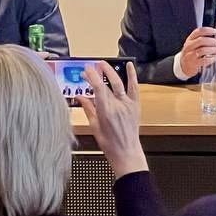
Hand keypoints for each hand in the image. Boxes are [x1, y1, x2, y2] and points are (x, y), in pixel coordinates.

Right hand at [81, 61, 147, 177]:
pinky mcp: (136, 104)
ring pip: (119, 83)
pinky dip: (132, 75)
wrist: (126, 151)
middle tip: (91, 66)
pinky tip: (129, 65)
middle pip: (107, 85)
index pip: (97, 89)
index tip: (86, 70)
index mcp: (105, 112)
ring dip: (111, 72)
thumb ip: (88, 109)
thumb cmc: (109, 143)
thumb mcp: (94, 126)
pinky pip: (134, 87)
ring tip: (104, 64)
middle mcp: (117, 106)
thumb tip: (79, 97)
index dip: (92, 77)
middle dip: (98, 73)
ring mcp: (128, 104)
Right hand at [179, 27, 215, 76]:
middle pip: (201, 40)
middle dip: (211, 41)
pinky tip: (214, 58)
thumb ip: (201, 39)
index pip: (198, 31)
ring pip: (203, 50)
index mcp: (190, 39)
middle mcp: (189, 46)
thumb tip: (214, 37)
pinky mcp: (193, 64)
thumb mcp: (193, 44)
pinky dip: (211, 59)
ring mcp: (190, 55)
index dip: (208, 30)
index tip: (215, 31)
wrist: (183, 65)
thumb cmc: (191, 53)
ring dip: (212, 50)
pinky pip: (204, 60)